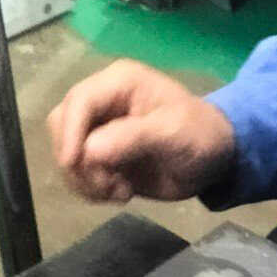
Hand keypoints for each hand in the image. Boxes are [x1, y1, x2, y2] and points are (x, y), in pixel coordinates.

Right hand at [47, 61, 236, 205]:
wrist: (214, 160)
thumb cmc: (200, 136)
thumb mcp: (174, 133)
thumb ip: (134, 138)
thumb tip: (91, 151)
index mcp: (119, 83)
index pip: (79, 101)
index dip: (70, 133)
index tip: (74, 164)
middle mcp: (103, 102)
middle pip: (62, 126)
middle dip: (78, 161)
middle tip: (109, 184)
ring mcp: (99, 130)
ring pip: (67, 152)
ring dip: (85, 180)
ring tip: (121, 191)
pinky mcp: (101, 157)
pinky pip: (78, 173)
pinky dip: (92, 189)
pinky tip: (121, 193)